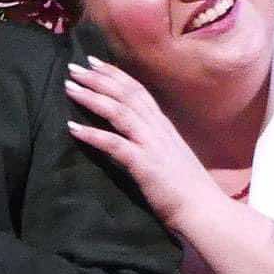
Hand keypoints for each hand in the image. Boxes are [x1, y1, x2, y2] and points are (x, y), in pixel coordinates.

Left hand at [63, 57, 221, 232]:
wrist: (204, 210)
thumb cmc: (186, 189)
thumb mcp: (169, 156)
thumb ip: (152, 142)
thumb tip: (133, 136)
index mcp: (163, 126)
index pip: (138, 91)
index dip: (116, 75)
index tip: (94, 63)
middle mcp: (158, 129)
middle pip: (126, 94)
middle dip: (99, 78)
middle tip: (74, 67)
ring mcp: (152, 145)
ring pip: (120, 112)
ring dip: (93, 97)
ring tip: (70, 88)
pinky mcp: (145, 165)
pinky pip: (115, 144)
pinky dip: (93, 134)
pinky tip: (73, 128)